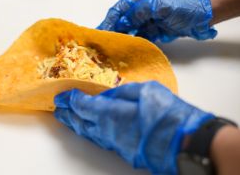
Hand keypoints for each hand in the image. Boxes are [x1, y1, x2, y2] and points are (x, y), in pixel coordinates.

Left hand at [54, 81, 213, 173]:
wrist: (183, 144)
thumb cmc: (166, 115)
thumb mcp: (144, 91)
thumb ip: (122, 92)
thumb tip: (108, 94)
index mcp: (110, 113)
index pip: (82, 105)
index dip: (70, 100)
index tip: (62, 96)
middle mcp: (107, 130)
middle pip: (80, 122)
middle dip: (67, 114)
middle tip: (58, 109)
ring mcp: (114, 143)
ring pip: (88, 133)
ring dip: (75, 125)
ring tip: (67, 120)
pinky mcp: (122, 150)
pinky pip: (99, 140)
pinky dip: (88, 132)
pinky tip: (88, 130)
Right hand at [97, 0, 216, 42]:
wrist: (202, 17)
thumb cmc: (184, 7)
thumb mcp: (163, 5)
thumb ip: (144, 10)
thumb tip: (127, 19)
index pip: (120, 9)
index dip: (109, 19)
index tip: (102, 31)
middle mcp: (141, 10)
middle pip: (121, 20)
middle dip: (111, 30)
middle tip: (101, 42)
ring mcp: (146, 21)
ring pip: (128, 30)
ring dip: (119, 38)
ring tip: (110, 48)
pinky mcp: (152, 32)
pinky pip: (138, 38)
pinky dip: (131, 43)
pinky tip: (125, 50)